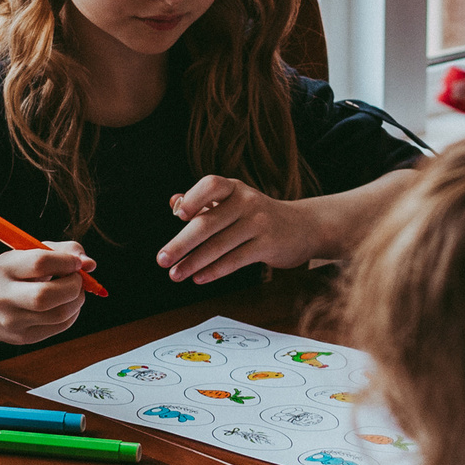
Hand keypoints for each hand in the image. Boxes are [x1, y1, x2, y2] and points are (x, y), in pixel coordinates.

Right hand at [0, 242, 92, 345]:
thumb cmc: (11, 275)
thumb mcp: (26, 254)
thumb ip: (60, 251)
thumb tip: (90, 263)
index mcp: (4, 269)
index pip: (40, 263)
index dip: (66, 261)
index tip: (75, 262)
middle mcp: (4, 297)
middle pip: (46, 296)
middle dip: (73, 285)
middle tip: (77, 278)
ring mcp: (13, 321)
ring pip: (59, 315)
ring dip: (77, 300)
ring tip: (73, 291)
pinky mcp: (24, 338)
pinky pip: (61, 326)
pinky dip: (72, 313)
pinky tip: (66, 304)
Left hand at [158, 176, 322, 284]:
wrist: (302, 227)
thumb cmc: (257, 215)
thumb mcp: (233, 201)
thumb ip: (203, 202)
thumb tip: (174, 203)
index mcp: (233, 188)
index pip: (211, 186)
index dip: (194, 198)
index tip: (179, 215)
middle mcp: (246, 201)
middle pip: (208, 222)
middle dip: (181, 243)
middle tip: (162, 259)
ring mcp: (259, 223)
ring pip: (219, 245)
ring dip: (193, 262)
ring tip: (175, 275)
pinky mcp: (268, 245)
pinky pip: (236, 260)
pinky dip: (215, 270)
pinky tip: (199, 278)